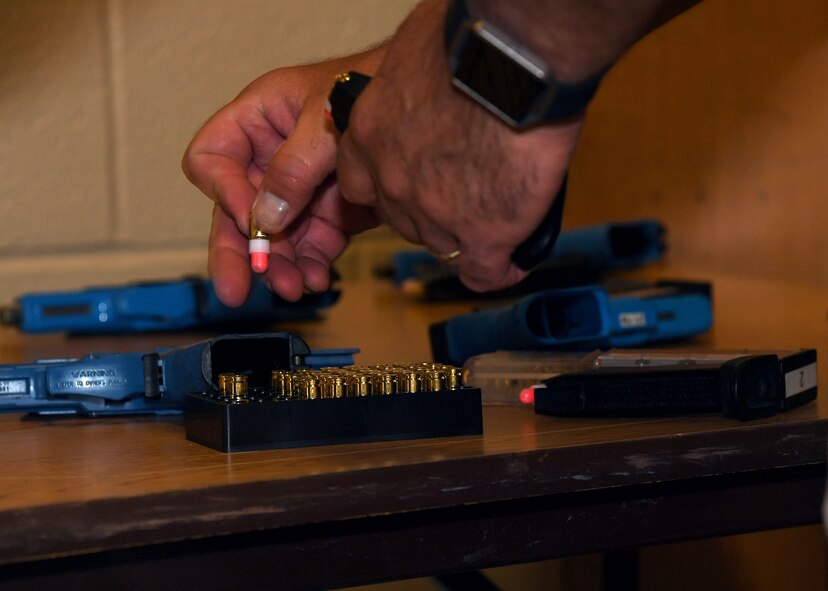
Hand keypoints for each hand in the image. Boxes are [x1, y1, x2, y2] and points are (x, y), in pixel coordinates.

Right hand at [183, 51, 382, 305]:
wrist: (428, 105)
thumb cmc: (372, 89)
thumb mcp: (325, 118)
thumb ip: (293, 167)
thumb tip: (264, 218)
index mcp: (257, 120)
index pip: (212, 158)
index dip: (221, 190)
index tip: (247, 217)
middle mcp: (270, 158)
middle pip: (236, 210)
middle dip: (239, 251)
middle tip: (235, 290)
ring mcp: (300, 190)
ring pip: (275, 238)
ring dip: (280, 267)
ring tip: (294, 288)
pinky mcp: (329, 213)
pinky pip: (311, 246)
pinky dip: (312, 266)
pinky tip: (318, 280)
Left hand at [336, 0, 581, 292]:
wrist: (512, 58)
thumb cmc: (465, 39)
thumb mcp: (409, 55)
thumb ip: (401, 88)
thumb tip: (417, 85)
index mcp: (367, 136)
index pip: (361, 186)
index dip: (392, 186)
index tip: (416, 181)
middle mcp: (391, 182)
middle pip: (402, 219)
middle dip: (430, 211)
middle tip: (467, 189)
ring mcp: (433, 214)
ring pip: (442, 244)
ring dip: (466, 234)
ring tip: (500, 215)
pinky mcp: (480, 234)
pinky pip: (482, 272)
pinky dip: (497, 268)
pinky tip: (509, 260)